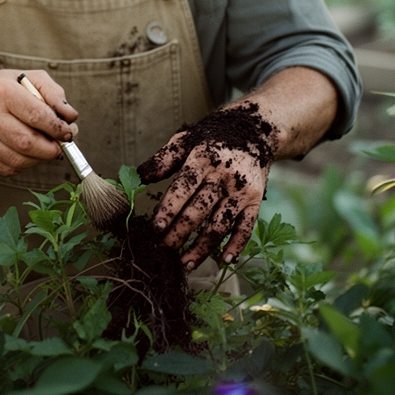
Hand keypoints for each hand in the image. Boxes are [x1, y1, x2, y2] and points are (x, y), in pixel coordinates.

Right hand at [0, 69, 77, 176]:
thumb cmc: (0, 88)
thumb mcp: (28, 78)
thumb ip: (54, 94)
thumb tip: (71, 117)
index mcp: (2, 91)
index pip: (36, 116)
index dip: (57, 128)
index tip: (67, 132)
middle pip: (27, 142)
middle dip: (51, 148)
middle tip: (60, 145)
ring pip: (18, 160)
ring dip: (39, 158)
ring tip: (45, 148)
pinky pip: (7, 169)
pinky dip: (23, 165)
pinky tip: (26, 153)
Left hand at [136, 102, 274, 269]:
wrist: (254, 130)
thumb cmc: (212, 138)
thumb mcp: (186, 139)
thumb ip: (163, 158)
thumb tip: (139, 176)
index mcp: (203, 159)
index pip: (183, 188)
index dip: (169, 209)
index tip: (156, 228)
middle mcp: (224, 176)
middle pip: (199, 210)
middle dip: (180, 232)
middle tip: (163, 249)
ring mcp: (242, 190)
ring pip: (220, 224)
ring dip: (202, 247)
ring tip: (184, 264)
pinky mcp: (255, 200)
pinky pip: (246, 226)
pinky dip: (236, 245)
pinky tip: (223, 261)